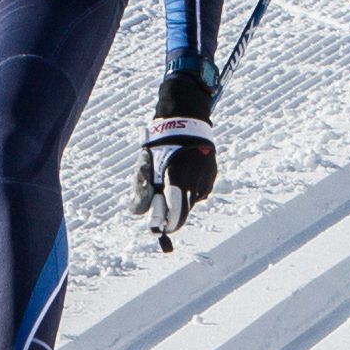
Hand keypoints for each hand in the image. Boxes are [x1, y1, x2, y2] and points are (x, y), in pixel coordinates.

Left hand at [133, 53, 220, 241]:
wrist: (186, 120)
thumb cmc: (160, 143)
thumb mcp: (146, 164)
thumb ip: (142, 190)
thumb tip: (137, 213)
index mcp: (178, 179)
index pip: (175, 214)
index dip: (166, 225)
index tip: (159, 230)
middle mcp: (196, 181)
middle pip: (184, 211)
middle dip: (172, 212)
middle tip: (162, 209)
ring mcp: (207, 179)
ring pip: (192, 201)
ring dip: (180, 198)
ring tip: (172, 179)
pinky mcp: (212, 176)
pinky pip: (199, 191)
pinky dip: (190, 188)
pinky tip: (183, 173)